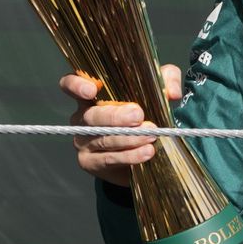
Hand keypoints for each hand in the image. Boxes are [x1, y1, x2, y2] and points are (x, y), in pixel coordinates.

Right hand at [59, 64, 183, 186]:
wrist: (144, 150)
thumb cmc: (145, 113)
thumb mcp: (158, 90)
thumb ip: (167, 81)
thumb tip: (172, 92)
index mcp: (92, 96)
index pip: (70, 85)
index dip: (76, 85)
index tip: (91, 90)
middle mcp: (82, 117)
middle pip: (91, 115)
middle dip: (115, 116)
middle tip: (138, 116)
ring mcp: (83, 141)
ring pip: (103, 138)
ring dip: (129, 138)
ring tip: (151, 135)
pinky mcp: (90, 162)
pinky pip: (109, 159)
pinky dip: (130, 156)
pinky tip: (147, 152)